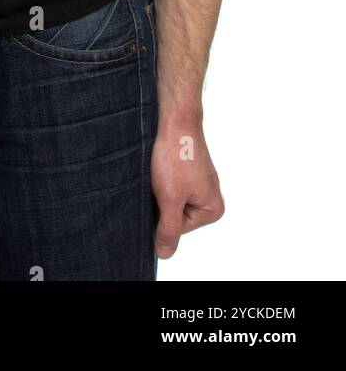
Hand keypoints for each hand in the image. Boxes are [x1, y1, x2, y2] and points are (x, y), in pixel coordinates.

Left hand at [151, 120, 224, 257]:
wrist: (175, 119)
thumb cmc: (176, 156)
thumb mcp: (169, 198)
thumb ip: (168, 229)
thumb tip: (165, 254)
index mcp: (213, 209)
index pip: (177, 228)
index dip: (161, 214)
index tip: (160, 193)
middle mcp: (211, 198)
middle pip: (175, 215)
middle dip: (162, 201)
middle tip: (160, 181)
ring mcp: (200, 183)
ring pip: (171, 198)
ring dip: (161, 189)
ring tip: (161, 172)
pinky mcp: (189, 171)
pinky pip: (172, 184)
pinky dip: (162, 179)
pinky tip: (161, 166)